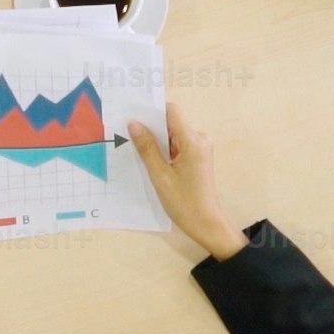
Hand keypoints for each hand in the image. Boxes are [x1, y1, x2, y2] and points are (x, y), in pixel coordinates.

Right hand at [128, 100, 244, 259]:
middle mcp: (200, 139)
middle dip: (151, 127)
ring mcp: (200, 148)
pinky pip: (178, 144)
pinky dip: (164, 149)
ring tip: (136, 148)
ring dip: (157, 140)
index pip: (172, 112)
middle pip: (172, 122)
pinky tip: (151, 159)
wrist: (205, 223)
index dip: (153, 111)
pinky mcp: (198, 156)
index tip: (133, 114)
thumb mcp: (160, 175)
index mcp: (193, 141)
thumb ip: (147, 148)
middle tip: (128, 133)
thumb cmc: (183, 202)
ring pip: (173, 134)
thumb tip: (134, 124)